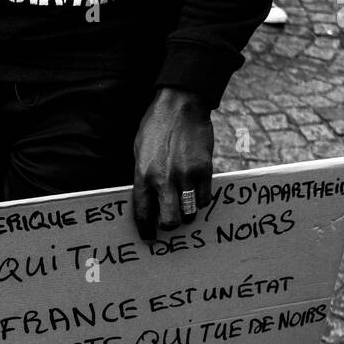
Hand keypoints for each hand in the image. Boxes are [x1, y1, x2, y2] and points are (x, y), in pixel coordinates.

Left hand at [132, 87, 214, 238]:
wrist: (180, 105)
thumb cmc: (155, 126)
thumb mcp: (139, 151)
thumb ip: (143, 177)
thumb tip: (149, 200)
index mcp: (143, 175)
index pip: (142, 213)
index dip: (146, 229)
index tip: (149, 237)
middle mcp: (164, 179)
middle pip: (169, 221)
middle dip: (169, 225)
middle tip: (170, 220)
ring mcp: (186, 175)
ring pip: (189, 213)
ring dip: (187, 213)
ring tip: (184, 205)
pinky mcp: (204, 170)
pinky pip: (204, 198)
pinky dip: (200, 199)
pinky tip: (196, 192)